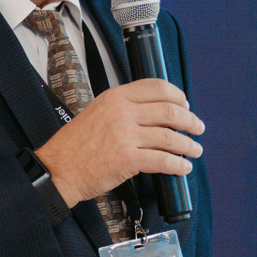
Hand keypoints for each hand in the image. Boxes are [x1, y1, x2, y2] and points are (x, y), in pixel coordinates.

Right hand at [33, 79, 203, 205]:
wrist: (58, 169)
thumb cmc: (75, 146)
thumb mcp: (96, 112)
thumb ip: (123, 108)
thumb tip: (154, 113)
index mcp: (115, 97)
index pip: (156, 87)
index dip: (177, 96)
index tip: (186, 105)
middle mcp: (122, 112)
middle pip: (169, 110)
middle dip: (190, 120)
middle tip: (197, 128)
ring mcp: (125, 135)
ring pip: (170, 137)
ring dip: (188, 145)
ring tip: (195, 150)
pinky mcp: (128, 159)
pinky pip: (163, 160)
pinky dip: (177, 165)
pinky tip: (182, 168)